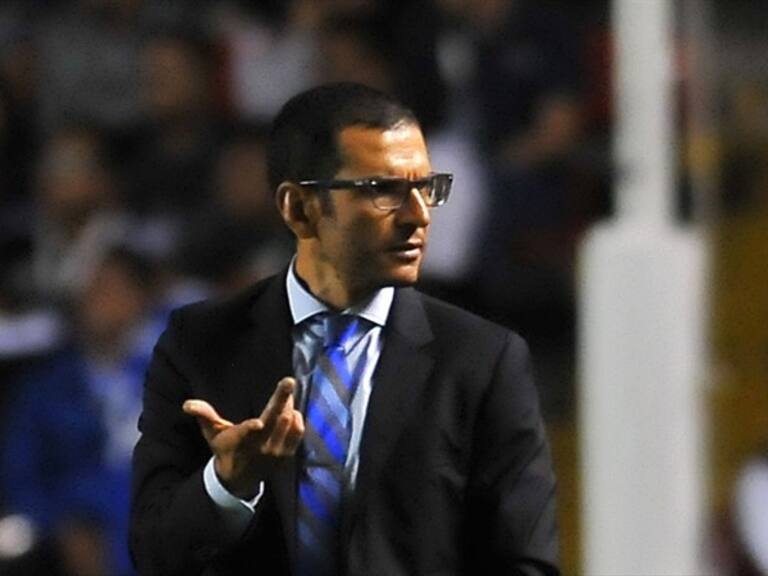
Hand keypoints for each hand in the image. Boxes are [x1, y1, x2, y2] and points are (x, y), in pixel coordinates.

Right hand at [183, 377, 304, 498]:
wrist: (239, 478)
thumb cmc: (225, 448)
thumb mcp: (212, 433)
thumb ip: (204, 415)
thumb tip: (187, 404)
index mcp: (240, 441)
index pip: (246, 434)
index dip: (250, 429)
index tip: (258, 423)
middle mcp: (260, 448)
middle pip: (274, 421)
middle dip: (282, 399)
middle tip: (289, 381)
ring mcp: (276, 452)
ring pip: (288, 422)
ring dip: (288, 404)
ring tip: (286, 391)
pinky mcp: (287, 454)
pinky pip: (298, 431)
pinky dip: (296, 417)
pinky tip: (290, 409)